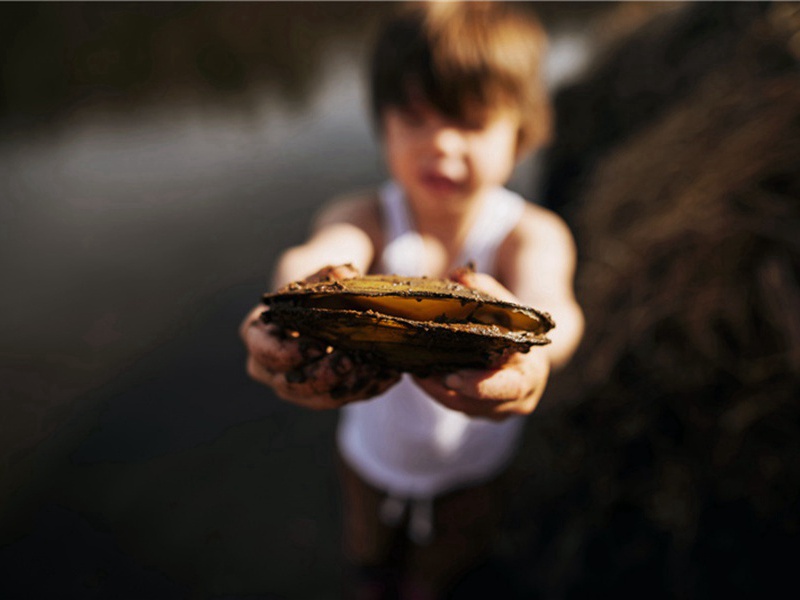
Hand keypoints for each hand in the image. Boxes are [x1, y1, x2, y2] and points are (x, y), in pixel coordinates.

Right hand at [240, 264, 400, 408]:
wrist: (321, 308)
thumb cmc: (311, 291)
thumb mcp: (316, 277)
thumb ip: (327, 273)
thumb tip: (344, 272)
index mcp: (260, 337)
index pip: (266, 353)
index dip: (290, 354)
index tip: (318, 346)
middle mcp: (271, 369)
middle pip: (291, 384)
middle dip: (324, 376)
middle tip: (351, 360)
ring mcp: (295, 387)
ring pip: (318, 399)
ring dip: (348, 387)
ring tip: (375, 369)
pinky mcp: (322, 396)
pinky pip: (343, 398)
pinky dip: (367, 389)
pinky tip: (388, 375)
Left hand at [413, 267, 550, 419]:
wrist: (527, 346)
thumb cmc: (517, 323)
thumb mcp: (507, 304)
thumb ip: (487, 291)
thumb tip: (458, 275)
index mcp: (530, 375)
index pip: (508, 388)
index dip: (479, 385)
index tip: (451, 378)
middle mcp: (515, 400)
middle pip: (476, 403)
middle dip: (444, 389)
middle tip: (418, 373)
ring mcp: (495, 409)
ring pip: (459, 405)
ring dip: (434, 389)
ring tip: (412, 367)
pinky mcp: (477, 409)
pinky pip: (453, 403)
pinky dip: (435, 389)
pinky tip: (417, 370)